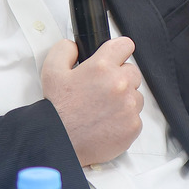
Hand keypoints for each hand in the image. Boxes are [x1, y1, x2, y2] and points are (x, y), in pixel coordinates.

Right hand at [41, 36, 141, 165]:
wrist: (58, 143)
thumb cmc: (56, 110)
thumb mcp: (51, 71)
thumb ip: (65, 50)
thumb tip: (76, 46)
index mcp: (102, 67)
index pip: (125, 45)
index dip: (118, 52)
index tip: (116, 58)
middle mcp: (119, 84)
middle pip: (133, 72)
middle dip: (120, 78)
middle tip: (102, 91)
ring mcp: (129, 106)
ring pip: (136, 95)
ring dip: (124, 100)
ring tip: (103, 109)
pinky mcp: (133, 126)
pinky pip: (136, 117)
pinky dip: (124, 120)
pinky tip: (107, 123)